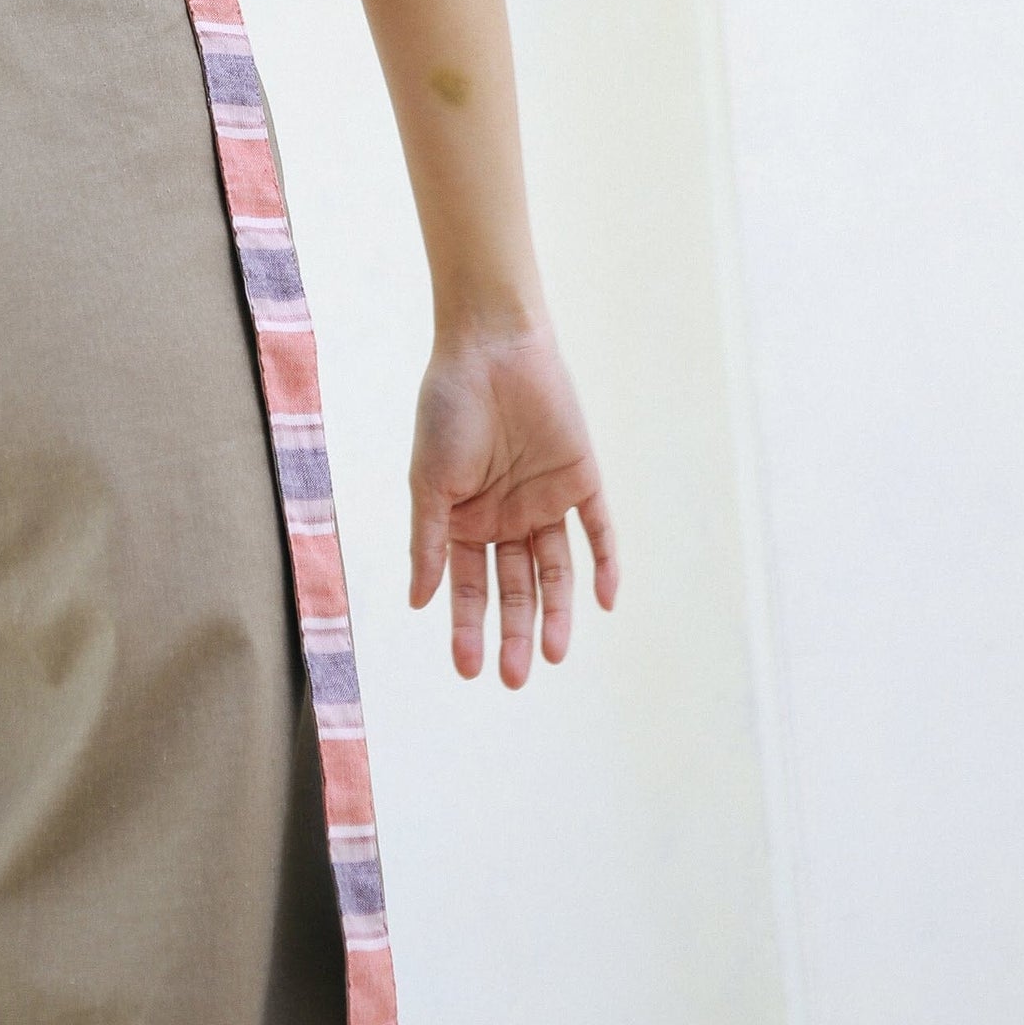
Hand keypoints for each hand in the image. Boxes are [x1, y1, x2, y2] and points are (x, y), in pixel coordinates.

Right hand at [408, 321, 618, 684]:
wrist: (490, 346)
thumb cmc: (448, 408)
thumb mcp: (429, 481)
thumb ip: (429, 542)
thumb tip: (419, 602)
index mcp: (466, 520)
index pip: (470, 587)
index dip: (468, 627)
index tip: (468, 669)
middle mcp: (508, 518)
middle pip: (515, 588)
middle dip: (514, 633)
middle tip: (515, 678)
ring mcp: (546, 501)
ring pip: (556, 570)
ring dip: (557, 612)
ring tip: (553, 653)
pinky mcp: (582, 480)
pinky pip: (599, 531)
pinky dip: (604, 563)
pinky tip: (603, 600)